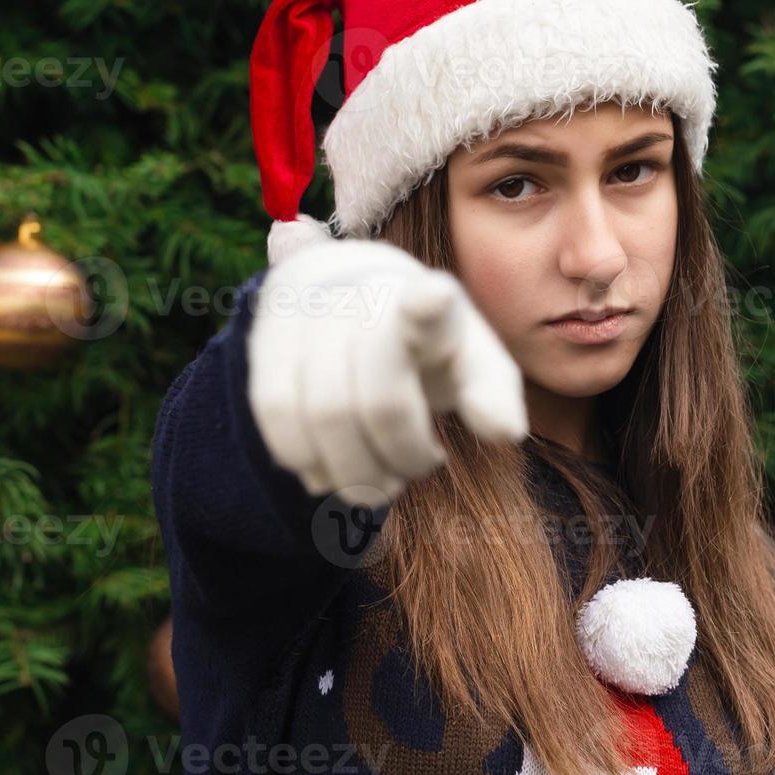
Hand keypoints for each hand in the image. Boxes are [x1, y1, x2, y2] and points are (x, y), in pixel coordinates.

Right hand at [247, 236, 528, 504]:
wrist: (350, 293)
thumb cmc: (428, 345)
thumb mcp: (473, 360)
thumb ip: (493, 394)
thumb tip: (506, 433)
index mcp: (433, 301)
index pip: (428, 302)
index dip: (428, 306)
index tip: (433, 298)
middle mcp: (366, 297)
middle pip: (381, 401)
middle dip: (404, 457)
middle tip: (422, 465)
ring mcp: (311, 315)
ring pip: (325, 416)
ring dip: (358, 472)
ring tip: (383, 481)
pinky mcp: (269, 340)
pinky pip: (278, 417)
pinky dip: (309, 460)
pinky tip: (334, 470)